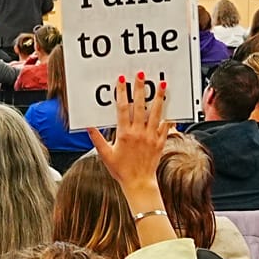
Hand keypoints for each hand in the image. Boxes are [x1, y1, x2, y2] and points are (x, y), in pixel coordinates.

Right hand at [90, 74, 171, 194]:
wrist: (139, 183)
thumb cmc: (121, 170)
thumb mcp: (105, 155)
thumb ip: (97, 139)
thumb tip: (88, 126)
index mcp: (124, 134)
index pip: (123, 109)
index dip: (122, 93)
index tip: (121, 81)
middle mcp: (139, 133)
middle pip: (140, 106)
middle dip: (140, 89)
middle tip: (141, 75)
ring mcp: (151, 137)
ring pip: (156, 113)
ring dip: (159, 97)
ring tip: (162, 84)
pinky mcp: (160, 142)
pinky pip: (166, 126)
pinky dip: (169, 115)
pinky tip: (171, 105)